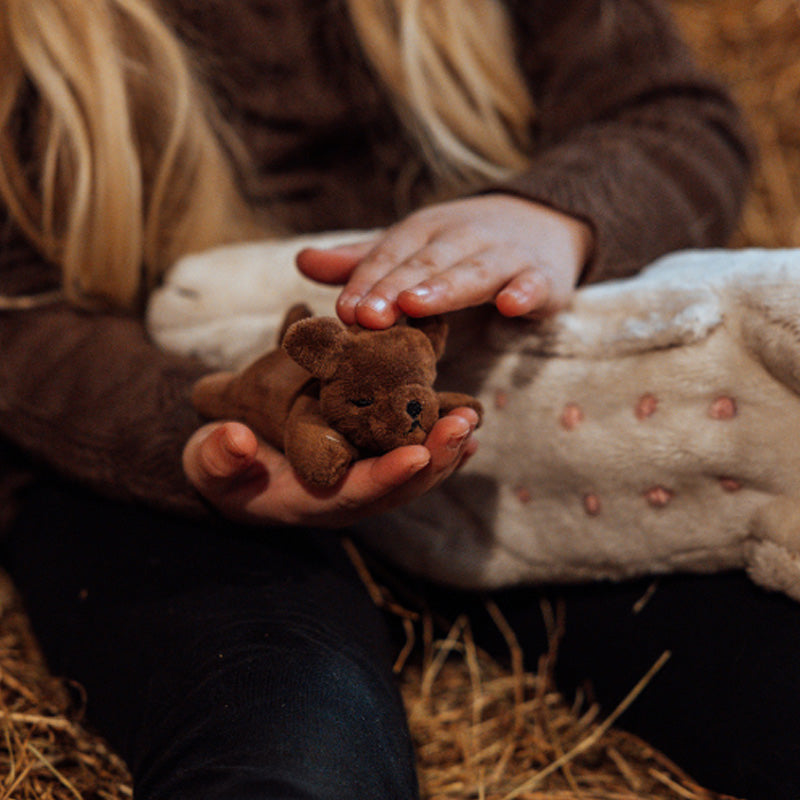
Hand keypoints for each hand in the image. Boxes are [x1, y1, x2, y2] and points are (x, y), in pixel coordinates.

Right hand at [183, 410, 478, 527]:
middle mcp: (350, 495)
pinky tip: (465, 417)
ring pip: (415, 469)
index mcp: (314, 501)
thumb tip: (235, 442)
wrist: (238, 468)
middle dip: (435, 457)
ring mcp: (366, 479)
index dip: (387, 477)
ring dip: (446, 446)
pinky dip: (439, 437)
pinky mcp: (372, 458)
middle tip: (464, 425)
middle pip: (400, 483)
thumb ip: (217, 458)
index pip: (357, 494)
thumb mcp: (208, 465)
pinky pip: (413, 451)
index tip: (416, 456)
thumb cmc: (224, 469)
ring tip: (472, 417)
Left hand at [296, 194, 592, 327]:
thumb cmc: (461, 246)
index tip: (343, 311)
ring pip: (474, 271)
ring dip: (446, 287)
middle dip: (394, 288)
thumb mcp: (412, 248)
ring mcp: (505, 255)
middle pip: (425, 263)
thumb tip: (302, 261)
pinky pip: (535, 283)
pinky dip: (526, 292)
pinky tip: (511, 305)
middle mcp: (462, 237)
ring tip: (416, 305)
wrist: (543, 221)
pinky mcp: (543, 275)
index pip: (390, 255)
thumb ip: (363, 261)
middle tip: (366, 316)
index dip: (366, 282)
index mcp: (426, 231)